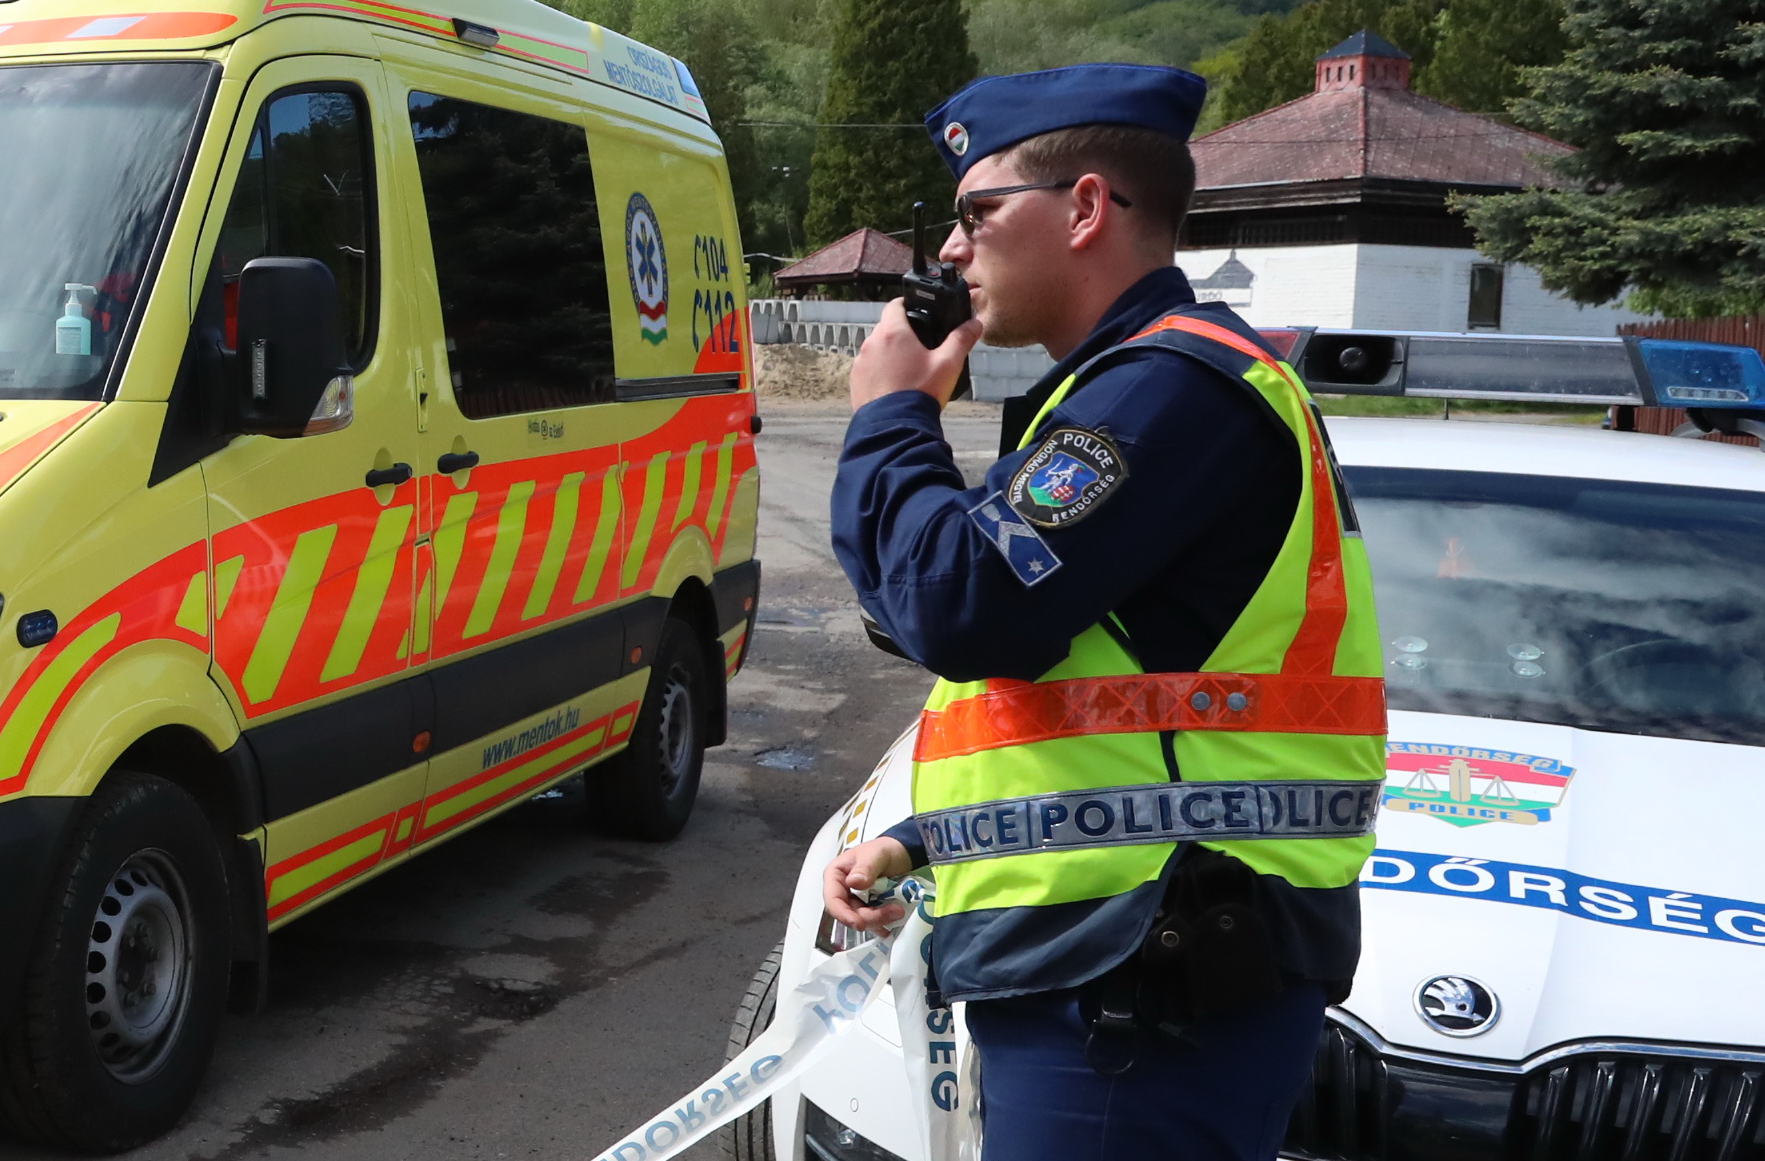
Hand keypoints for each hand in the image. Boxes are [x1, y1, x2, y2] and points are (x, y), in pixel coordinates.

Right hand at [822, 836, 913, 932]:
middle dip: (870, 917)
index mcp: (836, 875)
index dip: (843, 914)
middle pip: (849, 913)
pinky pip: (873, 921)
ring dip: (880, 919)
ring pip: (862, 919)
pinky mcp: (869, 908)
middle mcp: (843, 890)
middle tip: (893, 912)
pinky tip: (894, 919)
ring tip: (899, 910)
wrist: (901, 853)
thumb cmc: (883, 849)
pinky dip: (884, 922)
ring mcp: (856, 900)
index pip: (833, 899)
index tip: (859, 923)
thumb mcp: (875, 854)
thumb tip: (853, 882)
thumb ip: (865, 867)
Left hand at [850, 299, 983, 411]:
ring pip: (876, 349)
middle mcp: (871, 343)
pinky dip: (879, 372)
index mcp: (893, 332)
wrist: (896, 427)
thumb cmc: (921, 392)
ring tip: (907, 371)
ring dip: (889, 354)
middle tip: (919, 348)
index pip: (895, 304)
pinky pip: (869, 369)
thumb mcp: (948, 364)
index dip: (907, 305)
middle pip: (886, 328)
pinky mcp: (855, 382)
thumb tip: (975, 323)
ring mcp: (860, 363)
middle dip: (902, 334)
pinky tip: (894, 386)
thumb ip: (961, 339)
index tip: (917, 311)